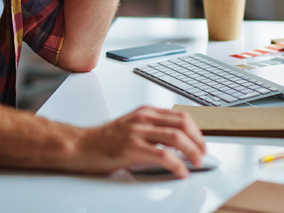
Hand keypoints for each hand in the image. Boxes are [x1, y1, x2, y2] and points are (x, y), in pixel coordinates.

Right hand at [69, 106, 205, 177]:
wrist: (80, 145)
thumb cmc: (104, 139)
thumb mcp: (132, 126)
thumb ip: (151, 128)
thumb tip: (175, 141)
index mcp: (146, 112)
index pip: (181, 116)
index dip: (196, 131)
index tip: (201, 143)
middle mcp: (144, 118)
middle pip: (183, 124)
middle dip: (198, 140)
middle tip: (202, 154)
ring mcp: (138, 132)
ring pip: (177, 137)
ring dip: (192, 151)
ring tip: (196, 163)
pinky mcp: (132, 148)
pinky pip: (164, 156)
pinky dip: (177, 165)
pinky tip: (180, 172)